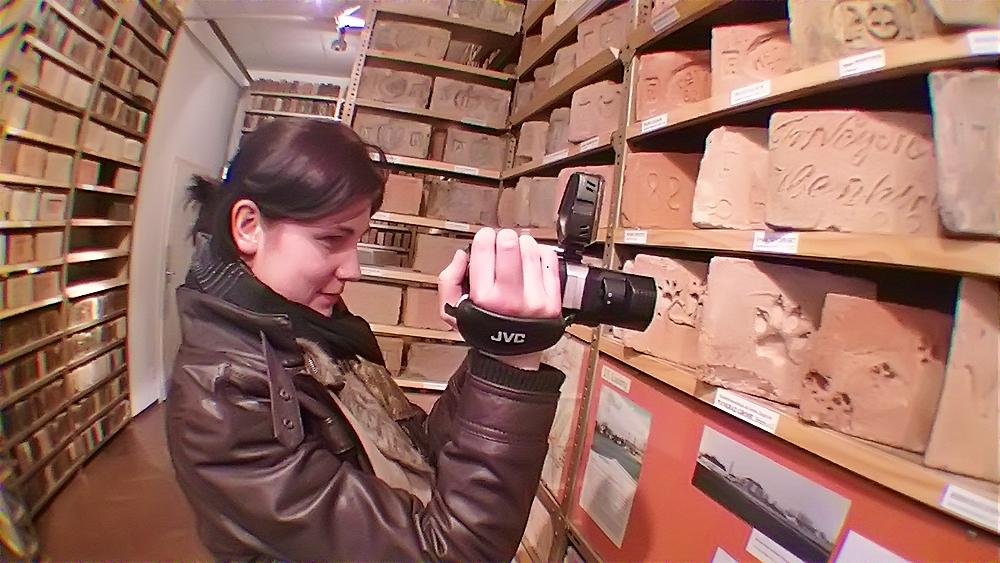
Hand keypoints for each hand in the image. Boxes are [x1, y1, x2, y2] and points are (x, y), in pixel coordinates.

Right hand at [438, 228, 561, 370]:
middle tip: (502, 242)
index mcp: (483, 298)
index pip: (484, 249)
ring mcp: (534, 299)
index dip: (483, 237)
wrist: (512, 354)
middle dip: (504, 237)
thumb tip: (462, 255)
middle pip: (509, 245)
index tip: (485, 240)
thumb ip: (448, 280)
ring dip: (523, 242)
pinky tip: (533, 259)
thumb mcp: (453, 311)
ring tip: (518, 250)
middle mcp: (509, 299)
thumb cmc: (484, 329)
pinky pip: (550, 260)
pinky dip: (541, 252)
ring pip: (531, 249)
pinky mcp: (553, 301)